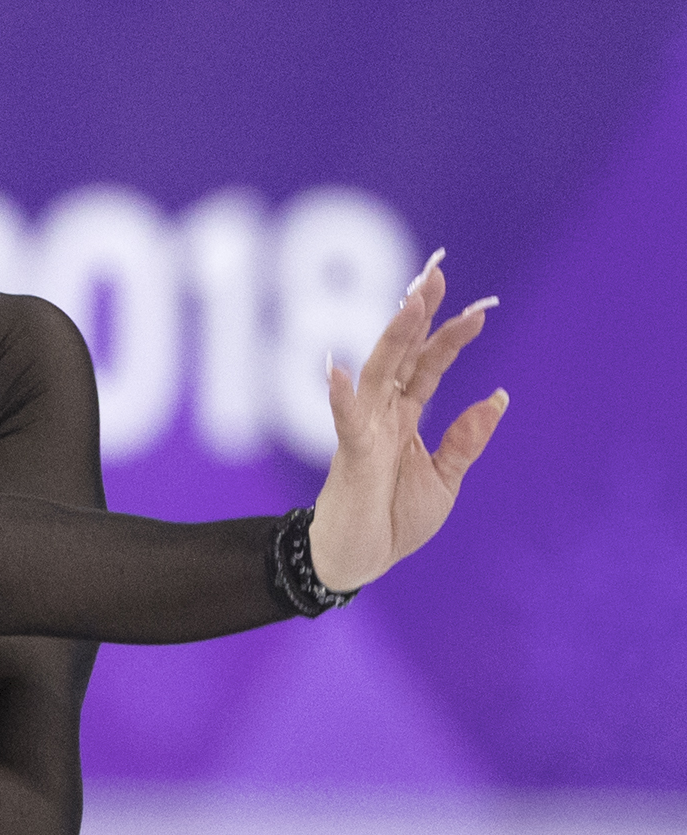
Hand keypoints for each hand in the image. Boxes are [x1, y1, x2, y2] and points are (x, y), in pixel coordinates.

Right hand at [308, 250, 510, 592]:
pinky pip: (346, 421)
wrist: (359, 561)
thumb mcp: (445, 479)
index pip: (428, 365)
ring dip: (392, 337)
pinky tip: (336, 368)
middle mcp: (383, 415)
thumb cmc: (394, 521)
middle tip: (435, 273)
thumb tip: (498, 396)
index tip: (479, 307)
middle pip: (401, 353)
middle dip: (418, 313)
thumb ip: (466, 439)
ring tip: (410, 303)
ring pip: (379, 373)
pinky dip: (340, 396)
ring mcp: (364, 431)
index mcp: (405, 418)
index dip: (451, 335)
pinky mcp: (351, 455)